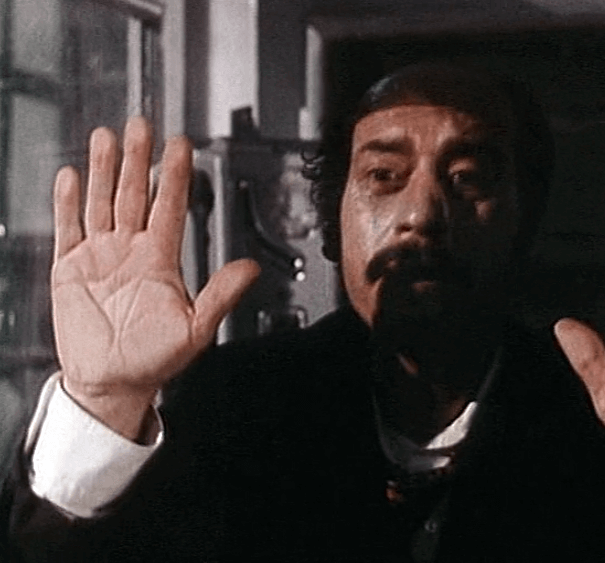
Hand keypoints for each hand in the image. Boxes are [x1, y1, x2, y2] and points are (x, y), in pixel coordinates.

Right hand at [52, 117, 258, 439]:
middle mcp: (131, 250)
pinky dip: (67, 203)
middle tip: (141, 124)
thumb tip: (252, 269)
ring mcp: (100, 256)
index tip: (180, 145)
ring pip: (101, 202)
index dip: (174, 176)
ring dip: (103, 170)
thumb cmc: (154, 359)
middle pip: (134, 194)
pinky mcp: (70, 268)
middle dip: (137, 159)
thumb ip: (221, 295)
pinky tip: (71, 176)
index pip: (169, 207)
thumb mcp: (196, 329)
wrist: (113, 381)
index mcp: (160, 260)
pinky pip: (67, 228)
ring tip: (106, 137)